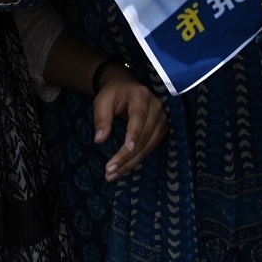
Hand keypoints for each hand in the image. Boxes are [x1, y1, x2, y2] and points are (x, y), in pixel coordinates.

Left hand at [93, 66, 167, 180]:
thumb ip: (101, 118)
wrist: (126, 87)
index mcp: (140, 95)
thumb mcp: (103, 101)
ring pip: (149, 145)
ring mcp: (162, 118)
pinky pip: (150, 147)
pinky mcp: (162, 129)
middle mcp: (156, 106)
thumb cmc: (113, 93)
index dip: (134, 133)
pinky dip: (137, 159)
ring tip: (112, 174)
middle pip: (144, 134)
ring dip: (131, 162)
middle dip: (127, 155)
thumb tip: (99, 140)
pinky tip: (123, 168)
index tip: (127, 149)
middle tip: (110, 170)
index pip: (139, 116)